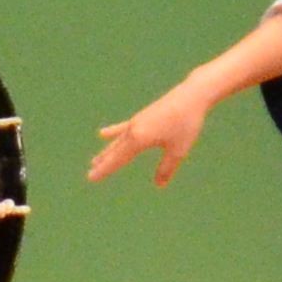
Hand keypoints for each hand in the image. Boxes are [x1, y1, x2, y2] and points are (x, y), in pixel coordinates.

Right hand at [89, 84, 220, 187]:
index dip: (105, 170)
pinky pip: (124, 128)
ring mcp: (136, 122)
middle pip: (115, 151)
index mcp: (139, 139)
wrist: (191, 96)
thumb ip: (166, 168)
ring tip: (94, 161)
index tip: (91, 178)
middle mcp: (133, 130)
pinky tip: (102, 134)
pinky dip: (114, 132)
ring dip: (107, 151)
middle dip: (103, 163)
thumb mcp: (178, 150)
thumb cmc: (186, 124)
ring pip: (118, 141)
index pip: (119, 159)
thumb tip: (159, 185)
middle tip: (90, 175)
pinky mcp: (142, 117)